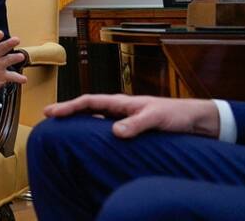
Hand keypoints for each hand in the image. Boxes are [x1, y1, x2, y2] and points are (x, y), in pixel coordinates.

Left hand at [0, 31, 25, 98]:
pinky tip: (23, 79)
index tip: (0, 33)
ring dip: (15, 58)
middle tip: (17, 39)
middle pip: (1, 48)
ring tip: (20, 57)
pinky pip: (11, 76)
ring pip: (8, 60)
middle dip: (9, 44)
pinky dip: (17, 78)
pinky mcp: (2, 77)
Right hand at [43, 94, 219, 139]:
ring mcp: (124, 119)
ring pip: (95, 118)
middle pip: (87, 108)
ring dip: (79, 122)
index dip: (69, 106)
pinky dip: (94, 133)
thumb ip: (136, 124)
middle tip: (49, 119)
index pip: (89, 101)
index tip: (51, 112)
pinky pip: (106, 129)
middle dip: (68, 112)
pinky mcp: (132, 129)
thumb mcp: (156, 118)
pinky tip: (91, 143)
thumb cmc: (176, 115)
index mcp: (121, 103)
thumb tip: (114, 131)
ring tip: (63, 130)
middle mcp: (120, 109)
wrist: (196, 120)